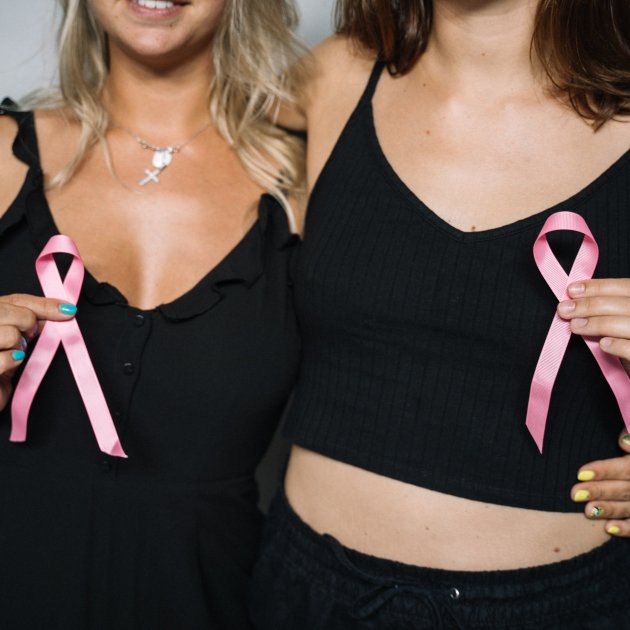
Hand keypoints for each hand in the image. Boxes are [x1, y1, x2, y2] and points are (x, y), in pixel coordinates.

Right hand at [0, 294, 76, 409]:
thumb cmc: (2, 366)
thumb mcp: (17, 339)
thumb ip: (33, 321)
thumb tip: (62, 311)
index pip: (17, 300)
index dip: (45, 305)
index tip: (68, 310)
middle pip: (10, 311)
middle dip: (27, 324)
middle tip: (28, 337)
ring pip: (10, 334)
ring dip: (18, 347)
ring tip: (14, 353)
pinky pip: (4, 358)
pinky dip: (11, 362)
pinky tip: (10, 363)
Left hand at [557, 278, 629, 373]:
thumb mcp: (622, 324)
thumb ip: (608, 311)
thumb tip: (575, 301)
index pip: (626, 287)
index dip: (598, 287)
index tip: (572, 289)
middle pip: (624, 304)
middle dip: (590, 305)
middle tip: (564, 309)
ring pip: (629, 324)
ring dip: (598, 323)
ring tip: (574, 326)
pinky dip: (619, 344)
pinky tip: (603, 344)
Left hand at [572, 431, 629, 535]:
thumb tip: (623, 440)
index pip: (624, 468)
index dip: (604, 470)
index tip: (580, 473)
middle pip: (623, 489)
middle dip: (600, 491)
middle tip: (575, 494)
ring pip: (628, 507)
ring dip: (609, 509)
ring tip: (587, 511)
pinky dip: (625, 528)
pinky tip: (608, 528)